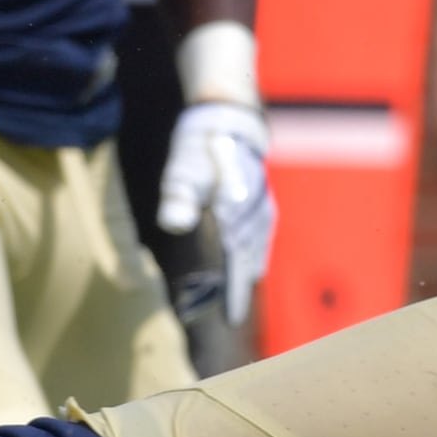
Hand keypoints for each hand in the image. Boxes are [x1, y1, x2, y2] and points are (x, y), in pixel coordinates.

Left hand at [155, 100, 273, 322]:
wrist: (228, 118)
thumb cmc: (200, 145)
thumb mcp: (183, 167)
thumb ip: (179, 196)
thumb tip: (174, 224)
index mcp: (236, 209)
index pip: (234, 256)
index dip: (231, 287)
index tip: (230, 317)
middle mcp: (254, 213)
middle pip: (247, 258)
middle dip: (239, 287)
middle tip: (232, 318)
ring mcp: (262, 210)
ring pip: (256, 249)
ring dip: (247, 274)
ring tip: (239, 301)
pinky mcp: (262, 205)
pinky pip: (261, 239)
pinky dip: (255, 256)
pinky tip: (252, 268)